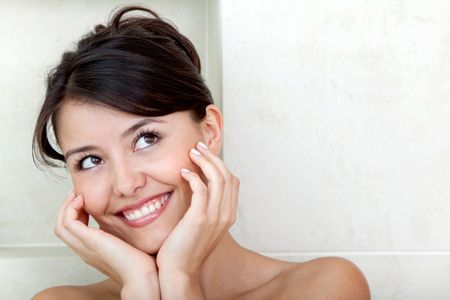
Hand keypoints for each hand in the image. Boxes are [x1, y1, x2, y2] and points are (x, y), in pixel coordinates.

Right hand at [55, 192, 159, 298]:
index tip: (86, 199)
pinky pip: (68, 222)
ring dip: (67, 206)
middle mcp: (85, 249)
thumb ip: (122, 232)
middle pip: (63, 227)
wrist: (140, 274)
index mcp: (92, 250)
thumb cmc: (140, 261)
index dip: (77, 213)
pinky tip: (83, 199)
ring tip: (79, 194)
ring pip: (62, 225)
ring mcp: (84, 246)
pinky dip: (71, 208)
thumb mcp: (127, 241)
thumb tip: (131, 217)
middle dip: (69, 207)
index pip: (75, 230)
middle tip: (78, 193)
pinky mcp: (89, 241)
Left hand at [156, 141, 238, 294]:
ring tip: (192, 153)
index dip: (221, 164)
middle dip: (213, 157)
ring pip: (218, 178)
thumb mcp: (202, 224)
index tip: (206, 154)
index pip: (233, 181)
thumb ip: (205, 206)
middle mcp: (226, 214)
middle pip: (228, 175)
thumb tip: (198, 185)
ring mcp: (214, 216)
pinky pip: (201, 188)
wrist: (179, 270)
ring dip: (205, 161)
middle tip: (198, 147)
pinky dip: (194, 176)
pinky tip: (184, 172)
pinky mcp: (199, 218)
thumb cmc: (185, 247)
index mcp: (228, 214)